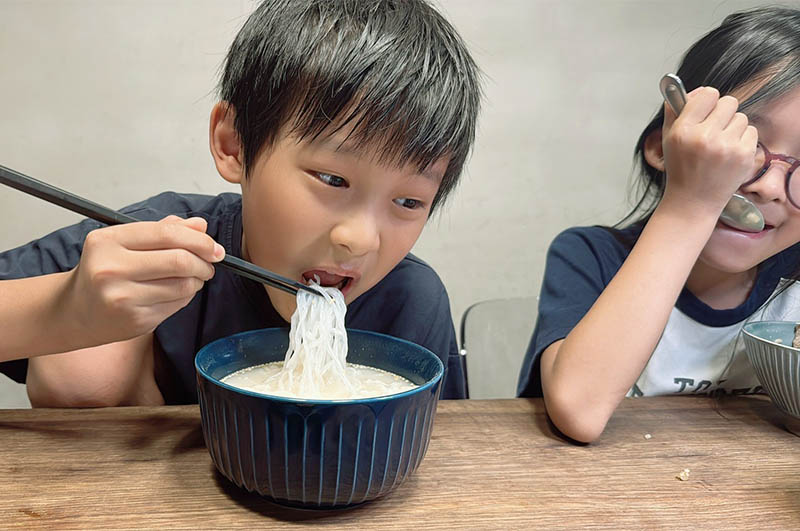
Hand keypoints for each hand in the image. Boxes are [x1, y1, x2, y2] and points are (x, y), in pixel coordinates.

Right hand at [61, 215, 224, 345]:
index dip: (199, 240)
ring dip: (197, 280)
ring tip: (193, 277)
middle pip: (179, 261)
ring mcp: (122, 298)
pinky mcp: (134, 321)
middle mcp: (111, 269)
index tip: (213, 246)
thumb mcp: (123, 243)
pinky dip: (186, 296)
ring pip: (183, 285)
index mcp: (107, 241)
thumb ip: (162, 231)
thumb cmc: (101, 272)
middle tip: (210, 263)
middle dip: (204, 262)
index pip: (166, 234)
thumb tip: (200, 225)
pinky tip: (176, 293)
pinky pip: (177, 305)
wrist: (75, 312)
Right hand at [660, 86, 758, 216]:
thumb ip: (673, 111)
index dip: (708, 100)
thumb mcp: (667, 139)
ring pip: (742, 117)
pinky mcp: (743, 156)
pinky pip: (751, 132)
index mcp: (683, 130)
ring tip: (720, 145)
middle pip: (729, 102)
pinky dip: (742, 140)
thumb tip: (676, 87)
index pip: (708, 94)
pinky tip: (729, 154)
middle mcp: (704, 137)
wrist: (693, 202)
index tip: (705, 110)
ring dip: (733, 128)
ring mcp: (726, 147)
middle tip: (714, 128)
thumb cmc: (680, 169)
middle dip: (723, 113)